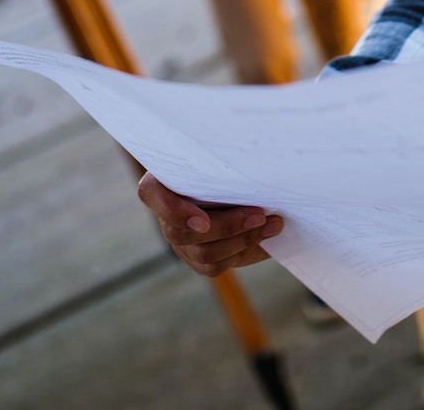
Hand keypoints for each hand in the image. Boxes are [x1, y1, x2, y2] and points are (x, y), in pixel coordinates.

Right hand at [137, 173, 282, 277]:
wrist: (234, 185)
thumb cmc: (224, 164)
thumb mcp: (219, 156)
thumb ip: (224, 162)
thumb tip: (257, 166)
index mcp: (161, 183)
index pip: (150, 194)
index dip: (173, 211)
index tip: (204, 220)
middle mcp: (165, 217)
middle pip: (181, 233)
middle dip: (227, 226)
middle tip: (260, 214)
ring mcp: (180, 242)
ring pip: (203, 253)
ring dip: (243, 240)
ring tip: (273, 224)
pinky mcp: (196, 260)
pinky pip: (216, 266)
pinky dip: (245, 252)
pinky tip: (265, 240)